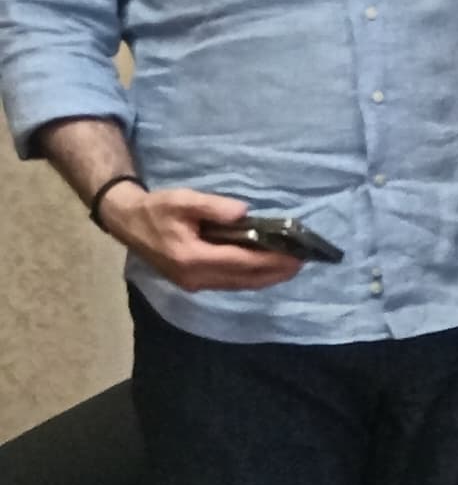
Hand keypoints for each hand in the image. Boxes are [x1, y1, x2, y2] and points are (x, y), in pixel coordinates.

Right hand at [104, 185, 302, 292]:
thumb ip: (213, 207)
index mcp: (192, 258)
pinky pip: (229, 283)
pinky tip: (265, 269)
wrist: (127, 223)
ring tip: (290, 266)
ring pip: (238, 285)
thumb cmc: (156, 209)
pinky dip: (250, 277)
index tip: (296, 256)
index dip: (271, 261)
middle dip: (275, 272)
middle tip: (302, 262)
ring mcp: (193, 283)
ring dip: (265, 277)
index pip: (242, 262)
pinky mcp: (193, 282)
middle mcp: (195, 277)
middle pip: (245, 279)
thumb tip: (243, 212)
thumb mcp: (183, 200)